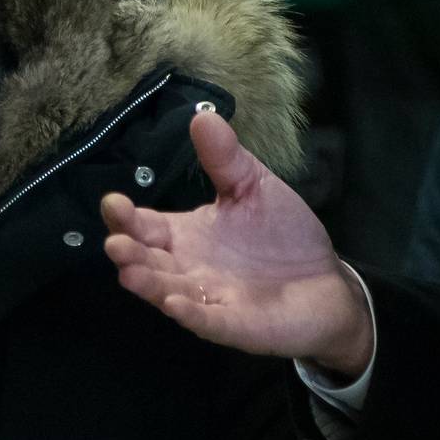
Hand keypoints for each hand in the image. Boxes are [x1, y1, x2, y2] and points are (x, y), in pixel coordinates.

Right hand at [100, 108, 372, 375]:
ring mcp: (208, 298)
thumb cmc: (283, 234)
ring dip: (148, 285)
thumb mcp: (253, 187)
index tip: (113, 202)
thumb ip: (226, 159)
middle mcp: (186, 268)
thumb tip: (202, 116)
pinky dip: (190, 314)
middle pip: (147, 261)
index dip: (125, 217)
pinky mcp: (234, 324)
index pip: (144, 226)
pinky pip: (207, 321)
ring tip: (129, 272)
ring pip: (168, 292)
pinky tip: (175, 305)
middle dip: (128, 252)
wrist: (326, 280)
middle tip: (116, 243)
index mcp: (185, 234)